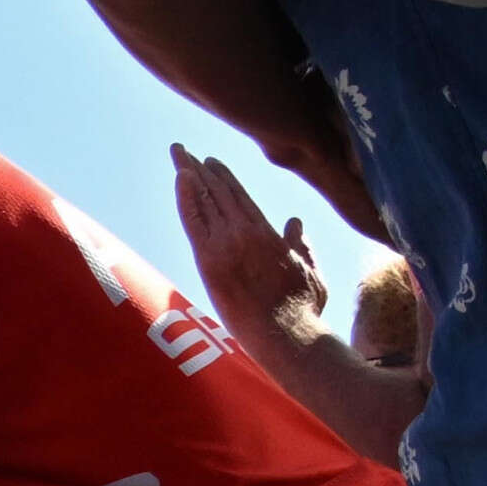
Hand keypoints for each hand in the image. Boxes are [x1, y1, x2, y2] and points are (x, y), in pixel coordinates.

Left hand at [170, 145, 326, 340]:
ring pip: (206, 201)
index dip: (224, 179)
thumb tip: (295, 221)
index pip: (240, 198)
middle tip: (183, 151)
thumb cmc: (301, 309)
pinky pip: (195, 220)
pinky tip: (181, 177)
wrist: (286, 334)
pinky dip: (187, 197)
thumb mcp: (308, 269)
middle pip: (219, 193)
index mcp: (269, 234)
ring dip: (189, 176)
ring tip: (178, 155)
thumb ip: (300, 243)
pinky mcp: (209, 260)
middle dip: (201, 170)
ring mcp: (227, 244)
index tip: (211, 164)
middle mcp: (247, 233)